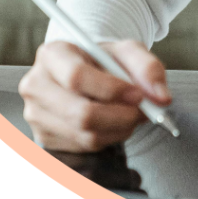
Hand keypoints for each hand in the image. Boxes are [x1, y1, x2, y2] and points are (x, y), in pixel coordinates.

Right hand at [19, 39, 170, 151]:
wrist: (87, 72)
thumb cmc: (103, 59)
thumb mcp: (127, 51)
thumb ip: (148, 67)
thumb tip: (161, 96)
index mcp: (52, 54)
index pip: (77, 76)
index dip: (111, 89)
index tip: (138, 94)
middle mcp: (36, 85)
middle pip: (80, 113)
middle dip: (120, 116)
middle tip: (143, 111)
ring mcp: (37, 115)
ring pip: (85, 134)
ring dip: (119, 129)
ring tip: (133, 114)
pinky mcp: (45, 138)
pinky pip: (84, 147)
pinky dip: (109, 138)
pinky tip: (116, 123)